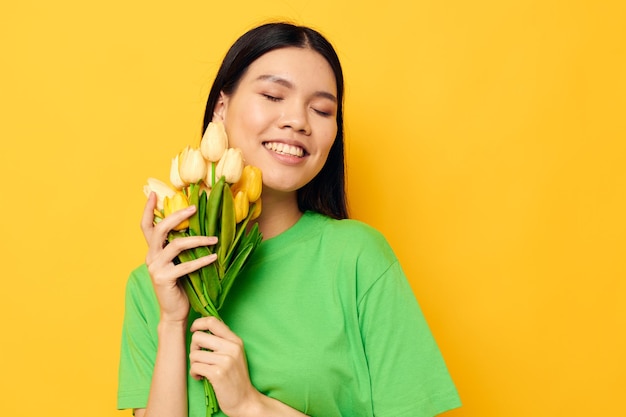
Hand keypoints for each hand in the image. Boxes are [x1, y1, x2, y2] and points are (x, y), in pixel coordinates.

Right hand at [141, 192, 217, 322]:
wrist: (173, 312)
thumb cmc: (180, 285)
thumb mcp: (178, 263)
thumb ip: (180, 248)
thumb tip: (197, 228)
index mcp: (153, 251)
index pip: (146, 226)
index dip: (148, 209)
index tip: (155, 194)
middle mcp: (151, 257)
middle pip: (160, 230)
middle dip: (177, 216)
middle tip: (193, 208)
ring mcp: (156, 268)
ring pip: (176, 245)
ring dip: (197, 239)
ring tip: (214, 238)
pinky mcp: (165, 279)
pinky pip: (186, 266)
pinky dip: (201, 260)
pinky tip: (214, 257)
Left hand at [189, 317, 260, 416]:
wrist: (244, 400)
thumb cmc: (235, 376)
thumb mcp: (234, 354)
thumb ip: (222, 340)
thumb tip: (202, 328)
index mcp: (235, 340)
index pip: (212, 321)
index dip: (198, 323)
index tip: (194, 330)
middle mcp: (231, 347)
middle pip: (198, 337)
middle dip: (194, 348)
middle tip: (200, 358)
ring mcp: (225, 360)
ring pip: (194, 354)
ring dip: (194, 364)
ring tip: (203, 370)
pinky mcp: (218, 373)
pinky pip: (195, 367)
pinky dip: (195, 374)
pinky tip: (201, 377)